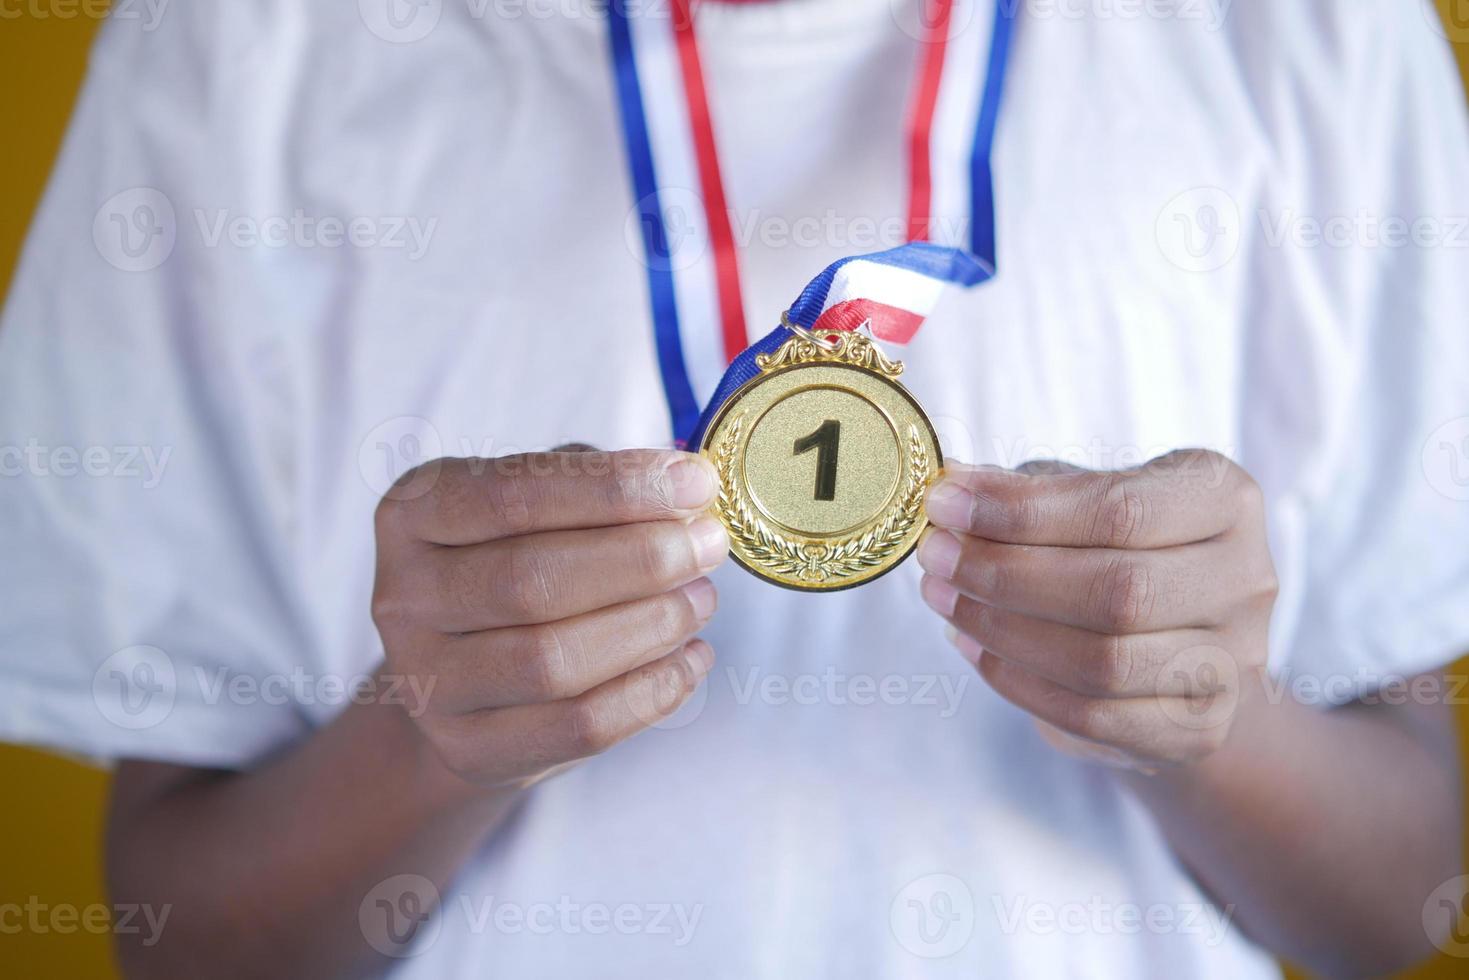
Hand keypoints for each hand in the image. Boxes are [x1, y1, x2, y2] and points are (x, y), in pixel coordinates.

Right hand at [371, 448, 727, 788]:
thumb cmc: (516, 562)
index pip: (510, 494)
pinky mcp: (470, 748)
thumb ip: (597, 488)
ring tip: (701, 598)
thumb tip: (686, 492)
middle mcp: (403, 597)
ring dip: (650, 625)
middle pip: (531, 581)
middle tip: (708, 543)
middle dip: (641, 558)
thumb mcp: (538, 505)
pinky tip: (692, 657)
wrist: (463, 675)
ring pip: (552, 661)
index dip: (612, 488)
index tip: (695, 481)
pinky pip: (577, 726)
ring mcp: (428, 682)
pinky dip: (651, 690)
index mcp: (412, 513)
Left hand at [916, 452, 1277, 769]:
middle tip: (935, 558)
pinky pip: (1095, 717)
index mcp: (1224, 497)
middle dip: (1004, 575)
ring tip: (943, 600)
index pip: (1120, 508)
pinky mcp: (1200, 727)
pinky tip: (975, 647)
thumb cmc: (1119, 547)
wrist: (1181, 640)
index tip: (943, 504)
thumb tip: (951, 483)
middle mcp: (1247, 578)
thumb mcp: (1082, 497)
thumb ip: (1025, 490)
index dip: (1021, 512)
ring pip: (1104, 661)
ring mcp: (1233, 662)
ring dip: (1002, 631)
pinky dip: (1018, 683)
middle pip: (1116, 591)